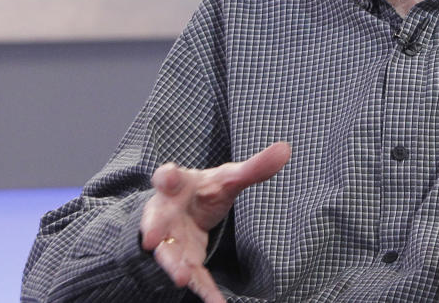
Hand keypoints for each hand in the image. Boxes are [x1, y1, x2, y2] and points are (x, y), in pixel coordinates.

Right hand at [140, 141, 290, 302]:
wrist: (186, 210)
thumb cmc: (204, 190)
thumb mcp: (227, 178)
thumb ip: (254, 168)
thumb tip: (286, 148)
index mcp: (178, 185)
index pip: (168, 177)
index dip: (167, 176)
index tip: (168, 176)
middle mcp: (167, 212)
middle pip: (156, 220)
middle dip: (155, 229)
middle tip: (152, 239)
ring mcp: (172, 239)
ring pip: (169, 254)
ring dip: (173, 266)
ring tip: (181, 278)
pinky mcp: (184, 260)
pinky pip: (193, 276)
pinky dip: (204, 290)